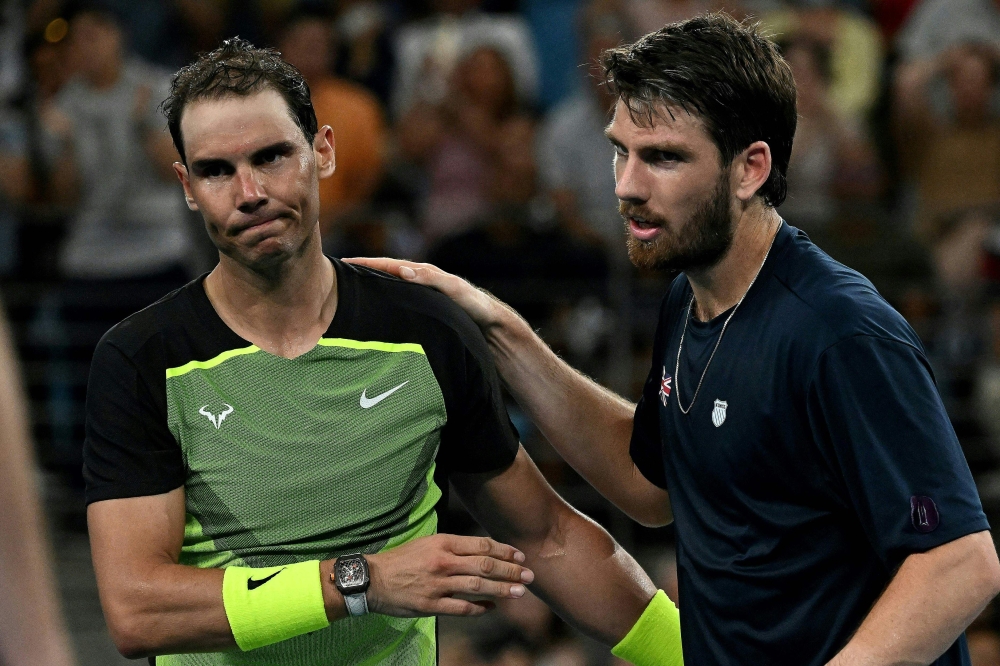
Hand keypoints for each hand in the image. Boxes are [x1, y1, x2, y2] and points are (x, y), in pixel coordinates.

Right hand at [343, 258, 504, 330]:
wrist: (491, 325)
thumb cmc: (474, 306)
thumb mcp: (454, 289)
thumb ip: (430, 278)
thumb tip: (403, 270)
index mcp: (423, 275)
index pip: (389, 266)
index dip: (367, 264)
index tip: (343, 263)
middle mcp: (419, 283)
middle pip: (385, 275)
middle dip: (362, 273)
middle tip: (335, 276)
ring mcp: (420, 297)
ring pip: (389, 290)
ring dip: (369, 289)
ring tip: (346, 293)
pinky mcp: (423, 311)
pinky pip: (397, 304)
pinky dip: (383, 303)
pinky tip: (372, 314)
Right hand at [364, 534, 533, 616]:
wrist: (372, 578)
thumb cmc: (401, 559)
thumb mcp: (427, 543)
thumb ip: (453, 547)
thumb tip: (481, 551)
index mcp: (443, 543)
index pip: (482, 545)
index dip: (504, 551)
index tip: (520, 556)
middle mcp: (443, 562)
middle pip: (485, 565)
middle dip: (511, 570)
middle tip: (529, 575)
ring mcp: (438, 584)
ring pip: (478, 586)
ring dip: (502, 589)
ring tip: (519, 591)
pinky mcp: (431, 605)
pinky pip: (462, 608)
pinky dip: (480, 608)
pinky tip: (492, 607)